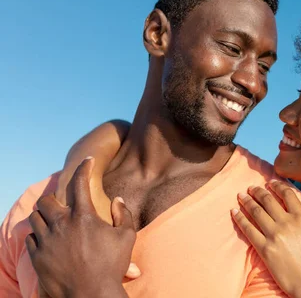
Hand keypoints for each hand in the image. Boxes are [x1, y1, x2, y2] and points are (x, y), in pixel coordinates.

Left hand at [26, 158, 134, 297]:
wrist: (91, 295)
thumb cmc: (111, 266)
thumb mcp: (126, 237)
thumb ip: (122, 214)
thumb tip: (117, 199)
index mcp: (83, 216)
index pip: (80, 182)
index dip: (83, 167)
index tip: (86, 161)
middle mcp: (61, 224)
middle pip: (47, 200)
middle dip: (54, 198)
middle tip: (63, 203)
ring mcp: (46, 241)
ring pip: (35, 218)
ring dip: (44, 216)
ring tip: (54, 221)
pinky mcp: (37, 257)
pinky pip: (30, 238)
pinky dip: (38, 235)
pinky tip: (48, 239)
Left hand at [231, 180, 300, 297]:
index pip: (287, 195)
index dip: (277, 186)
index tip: (270, 183)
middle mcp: (287, 224)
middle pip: (268, 200)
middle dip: (257, 191)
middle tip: (251, 187)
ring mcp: (275, 236)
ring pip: (256, 212)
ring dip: (247, 201)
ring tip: (241, 196)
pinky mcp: (264, 249)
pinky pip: (248, 230)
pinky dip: (240, 219)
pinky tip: (234, 212)